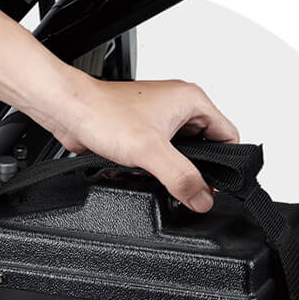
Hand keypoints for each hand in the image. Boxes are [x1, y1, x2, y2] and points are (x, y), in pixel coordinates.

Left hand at [37, 77, 239, 211]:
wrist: (69, 111)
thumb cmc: (103, 113)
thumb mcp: (150, 151)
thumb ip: (181, 177)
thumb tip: (203, 198)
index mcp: (192, 100)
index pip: (229, 135)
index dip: (228, 163)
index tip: (218, 186)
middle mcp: (178, 107)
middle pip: (206, 148)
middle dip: (195, 171)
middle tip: (182, 186)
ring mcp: (160, 119)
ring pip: (181, 154)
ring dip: (170, 170)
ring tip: (156, 175)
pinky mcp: (142, 131)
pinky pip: (159, 156)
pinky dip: (152, 168)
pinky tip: (140, 173)